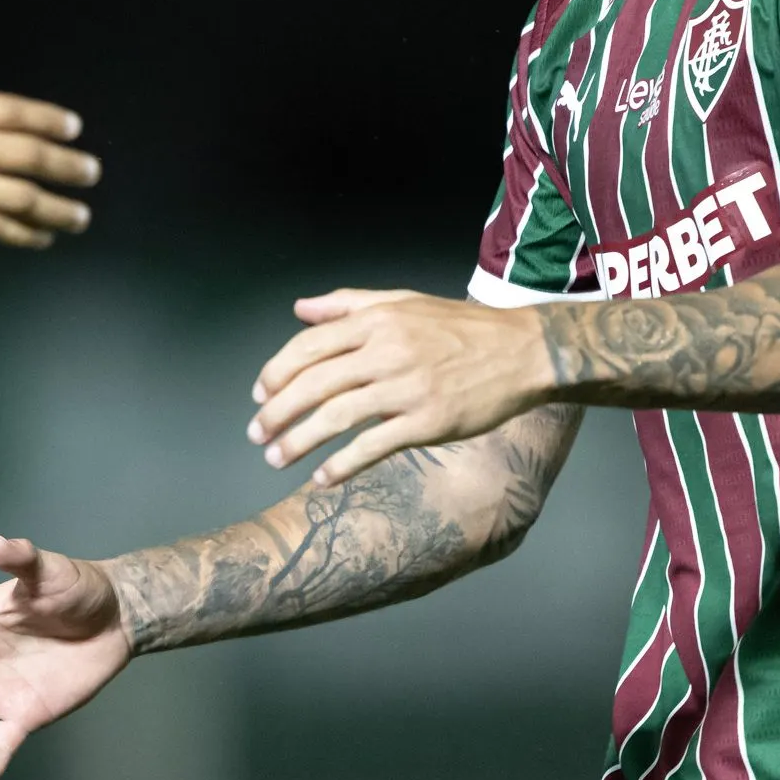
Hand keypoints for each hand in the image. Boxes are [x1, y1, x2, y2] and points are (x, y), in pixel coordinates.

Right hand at [0, 21, 97, 248]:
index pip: (14, 111)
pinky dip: (21, 234)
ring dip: (54, 208)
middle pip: (26, 155)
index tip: (74, 130)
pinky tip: (40, 237)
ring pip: (16, 197)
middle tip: (90, 173)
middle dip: (66, 166)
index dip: (50, 121)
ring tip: (78, 215)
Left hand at [246, 289, 554, 486]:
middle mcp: (386, 352)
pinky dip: (341, 464)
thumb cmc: (460, 328)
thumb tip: (300, 309)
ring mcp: (407, 388)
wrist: (522, 351)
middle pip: (314, 384)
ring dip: (298, 441)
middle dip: (277, 412)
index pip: (308, 347)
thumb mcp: (403, 301)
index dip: (276, 373)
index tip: (259, 395)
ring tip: (275, 457)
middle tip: (256, 433)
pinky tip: (321, 478)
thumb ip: (348, 304)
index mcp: (376, 321)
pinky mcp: (427, 421)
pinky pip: (373, 446)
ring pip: (336, 416)